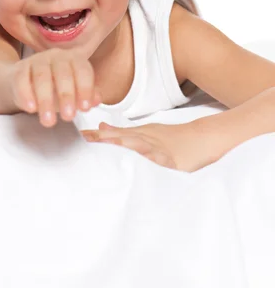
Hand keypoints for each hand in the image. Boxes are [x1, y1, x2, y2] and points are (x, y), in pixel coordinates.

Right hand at [10, 48, 101, 126]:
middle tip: (68, 117)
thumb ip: (87, 96)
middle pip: (62, 73)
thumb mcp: (74, 93)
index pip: (83, 70)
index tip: (84, 108)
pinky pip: (22, 79)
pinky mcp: (19, 69)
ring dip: (45, 100)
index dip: (85, 89)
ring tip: (48, 121)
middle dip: (66, 96)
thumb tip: (97, 100)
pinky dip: (26, 94)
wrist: (26, 84)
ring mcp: (37, 60)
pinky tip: (30, 109)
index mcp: (75, 59)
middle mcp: (57, 56)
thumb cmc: (56, 88)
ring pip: (41, 77)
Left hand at [82, 121, 219, 171]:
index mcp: (141, 135)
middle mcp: (149, 139)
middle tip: (89, 137)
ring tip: (112, 141)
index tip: (83, 136)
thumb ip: (123, 132)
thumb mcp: (147, 133)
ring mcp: (162, 148)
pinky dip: (156, 156)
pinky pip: (164, 158)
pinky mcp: (176, 159)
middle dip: (107, 138)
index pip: (116, 135)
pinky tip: (150, 156)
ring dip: (127, 142)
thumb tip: (100, 127)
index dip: (100, 135)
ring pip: (142, 145)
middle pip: (125, 138)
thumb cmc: (173, 138)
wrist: (205, 137)